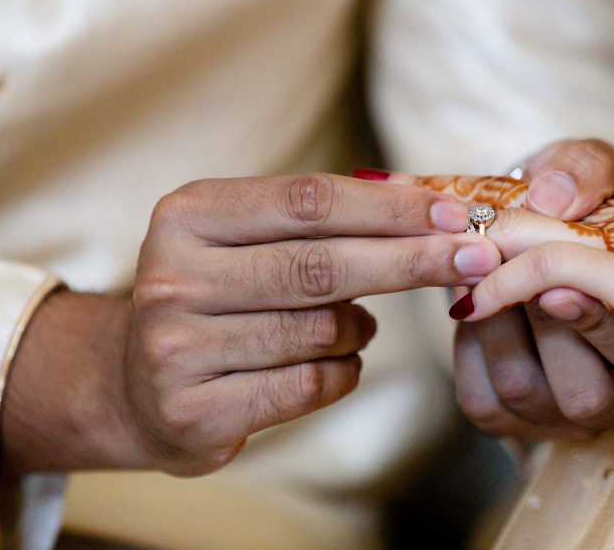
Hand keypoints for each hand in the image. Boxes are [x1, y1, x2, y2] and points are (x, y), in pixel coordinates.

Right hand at [0, 173, 499, 474]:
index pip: (310, 201)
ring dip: (364, 326)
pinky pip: (311, 385)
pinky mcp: (196, 411)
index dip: (391, 208)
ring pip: (323, 331)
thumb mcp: (247, 237)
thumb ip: (322, 219)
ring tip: (357, 321)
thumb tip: (432, 205)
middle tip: (477, 257)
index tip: (455, 215)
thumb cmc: (217, 293)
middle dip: (412, 260)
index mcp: (189, 215)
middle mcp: (173, 278)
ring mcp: (177, 350)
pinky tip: (334, 359)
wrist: (135, 383)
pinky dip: (344, 370)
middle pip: (323, 266)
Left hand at [402, 140, 613, 439]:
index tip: (555, 284)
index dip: (596, 321)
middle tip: (498, 267)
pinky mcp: (512, 420)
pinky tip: (472, 302)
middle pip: (586, 391)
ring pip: (527, 391)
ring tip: (476, 273)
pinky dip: (468, 346)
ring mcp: (567, 417)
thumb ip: (583, 170)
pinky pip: (483, 397)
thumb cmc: (576, 206)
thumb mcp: (590, 169)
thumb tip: (551, 195)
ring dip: (495, 327)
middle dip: (536, 326)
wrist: (532, 228)